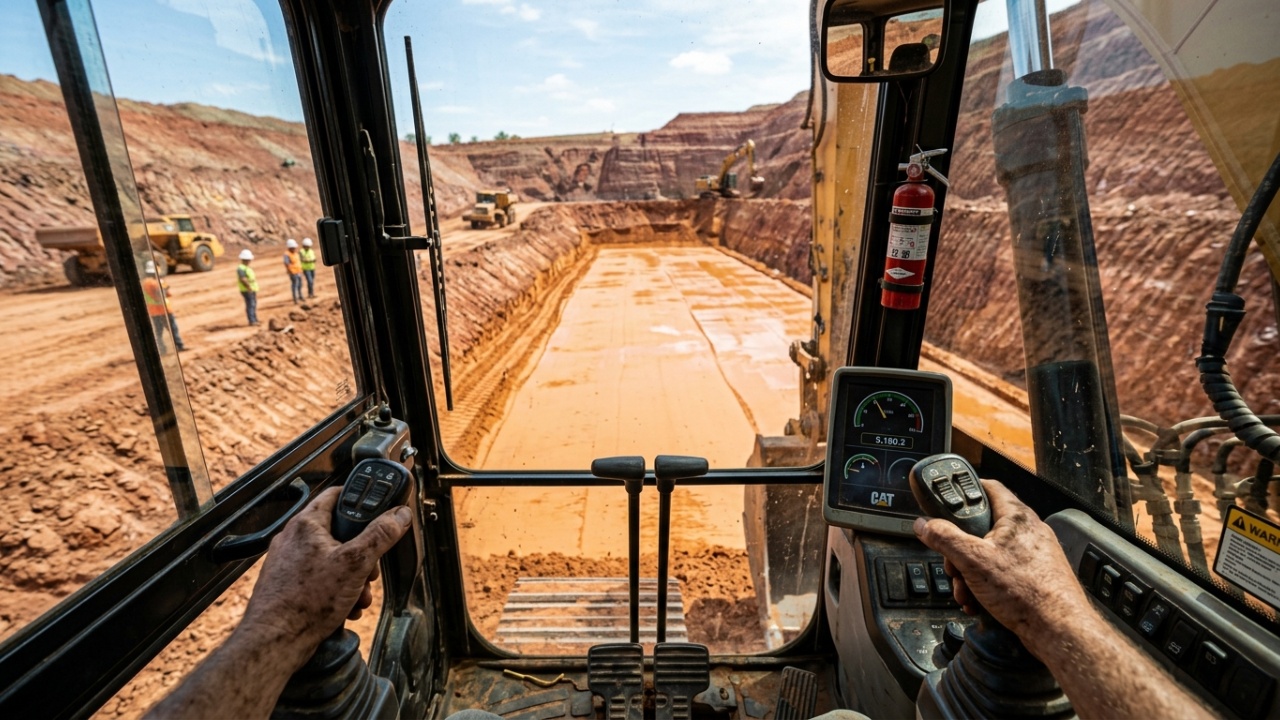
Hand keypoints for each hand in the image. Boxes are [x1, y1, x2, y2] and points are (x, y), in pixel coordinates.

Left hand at [239, 487, 411, 656]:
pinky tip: (344, 608)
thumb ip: (380, 535)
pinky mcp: (289, 585)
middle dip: (363, 555)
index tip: (379, 509)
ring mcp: (290, 563)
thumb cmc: (304, 602)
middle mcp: (294, 539)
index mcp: (307, 524)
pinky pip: (321, 580)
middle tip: (370, 569)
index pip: (337, 495)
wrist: (275, 642)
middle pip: (340, 533)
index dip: (361, 500)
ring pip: (333, 560)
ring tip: (357, 595)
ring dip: (353, 578)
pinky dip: (337, 591)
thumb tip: (399, 515)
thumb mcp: (355, 564)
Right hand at [913, 479, 1090, 649]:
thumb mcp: (973, 560)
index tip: (947, 502)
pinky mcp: (1035, 576)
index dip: (965, 491)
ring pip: (990, 555)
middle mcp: (1028, 531)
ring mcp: (1033, 555)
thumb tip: (925, 525)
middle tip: (954, 564)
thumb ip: (945, 538)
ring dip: (970, 574)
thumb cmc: (1027, 592)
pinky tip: (980, 602)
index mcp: (1016, 517)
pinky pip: (1002, 573)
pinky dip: (986, 586)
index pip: (988, 487)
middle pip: (982, 528)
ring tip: (967, 591)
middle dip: (960, 550)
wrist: (1058, 630)